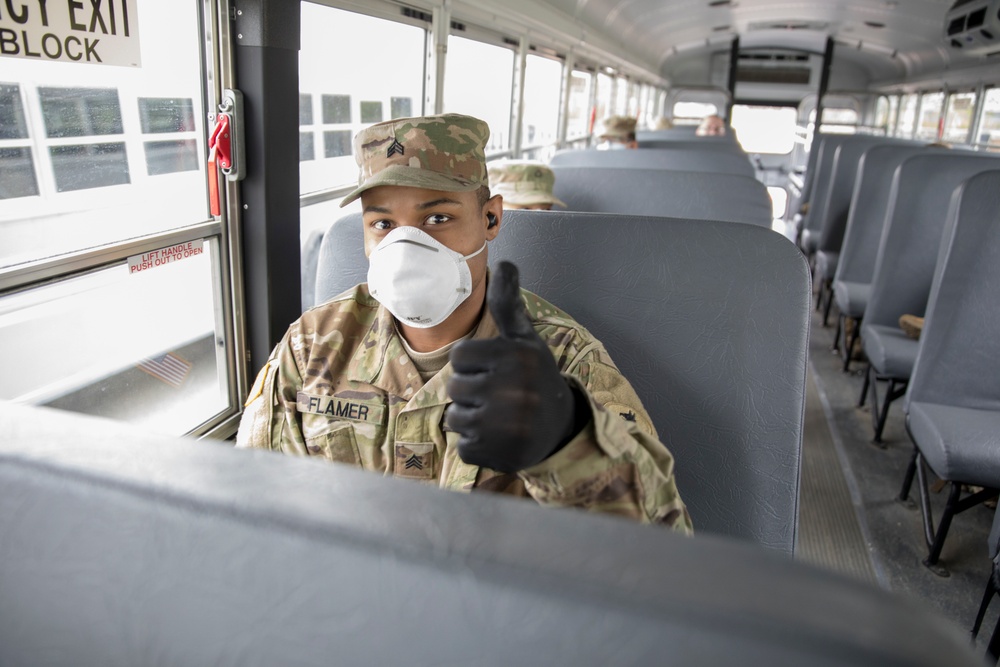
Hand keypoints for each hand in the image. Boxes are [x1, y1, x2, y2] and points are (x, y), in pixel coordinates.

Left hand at [446, 261, 581, 472]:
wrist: (560, 428)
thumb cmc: (534, 377)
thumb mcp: (524, 339)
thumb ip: (508, 303)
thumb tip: (504, 261)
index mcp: (518, 357)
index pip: (460, 356)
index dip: (472, 364)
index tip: (494, 370)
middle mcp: (514, 390)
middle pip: (454, 386)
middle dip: (470, 391)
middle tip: (497, 395)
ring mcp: (507, 426)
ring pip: (455, 417)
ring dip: (470, 418)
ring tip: (497, 416)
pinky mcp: (499, 454)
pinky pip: (464, 447)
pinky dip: (476, 445)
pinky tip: (499, 438)